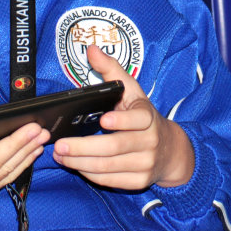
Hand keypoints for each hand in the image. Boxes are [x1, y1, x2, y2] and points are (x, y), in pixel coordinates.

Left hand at [52, 45, 194, 189]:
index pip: (139, 119)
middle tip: (60, 145)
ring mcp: (145, 163)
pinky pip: (109, 180)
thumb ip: (111, 70)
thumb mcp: (132, 91)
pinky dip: (89, 174)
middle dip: (84, 148)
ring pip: (108, 167)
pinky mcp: (138, 181)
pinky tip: (75, 165)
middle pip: (114, 147)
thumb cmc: (143, 115)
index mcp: (148, 117)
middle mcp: (149, 141)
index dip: (122, 121)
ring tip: (60, 155)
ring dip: (80, 163)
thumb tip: (92, 50)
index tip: (104, 120)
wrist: (169, 149)